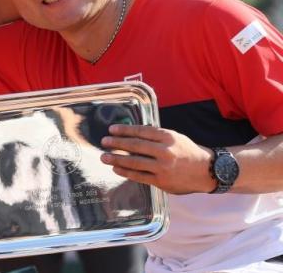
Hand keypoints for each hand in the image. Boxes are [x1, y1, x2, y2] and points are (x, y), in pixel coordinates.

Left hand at [100, 124, 215, 193]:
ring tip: (104, 157)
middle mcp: (164, 151)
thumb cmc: (187, 152)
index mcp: (168, 137)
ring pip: (134, 162)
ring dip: (116, 159)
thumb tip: (132, 133)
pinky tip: (116, 169)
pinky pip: (139, 176)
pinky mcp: (161, 181)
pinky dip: (126, 172)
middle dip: (117, 143)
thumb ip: (156, 136)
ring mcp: (162, 167)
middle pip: (135, 146)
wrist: (207, 171)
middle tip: (104, 142)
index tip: (112, 129)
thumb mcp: (175, 137)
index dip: (124, 130)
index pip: (141, 131)